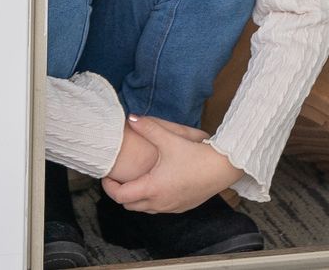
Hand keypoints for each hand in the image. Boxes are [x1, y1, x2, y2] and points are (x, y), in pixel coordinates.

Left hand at [101, 116, 242, 215]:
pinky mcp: (181, 207)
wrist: (222, 168)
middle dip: (121, 192)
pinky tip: (158, 182)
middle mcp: (159, 203)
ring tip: (138, 178)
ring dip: (137, 197)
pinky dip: (151, 199)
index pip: (120, 196)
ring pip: (144, 208)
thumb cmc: (195, 155)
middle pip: (130, 205)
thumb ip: (148, 128)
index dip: (109, 187)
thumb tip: (131, 119)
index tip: (106, 176)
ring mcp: (170, 208)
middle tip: (120, 176)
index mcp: (152, 188)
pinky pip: (158, 208)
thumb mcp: (169, 139)